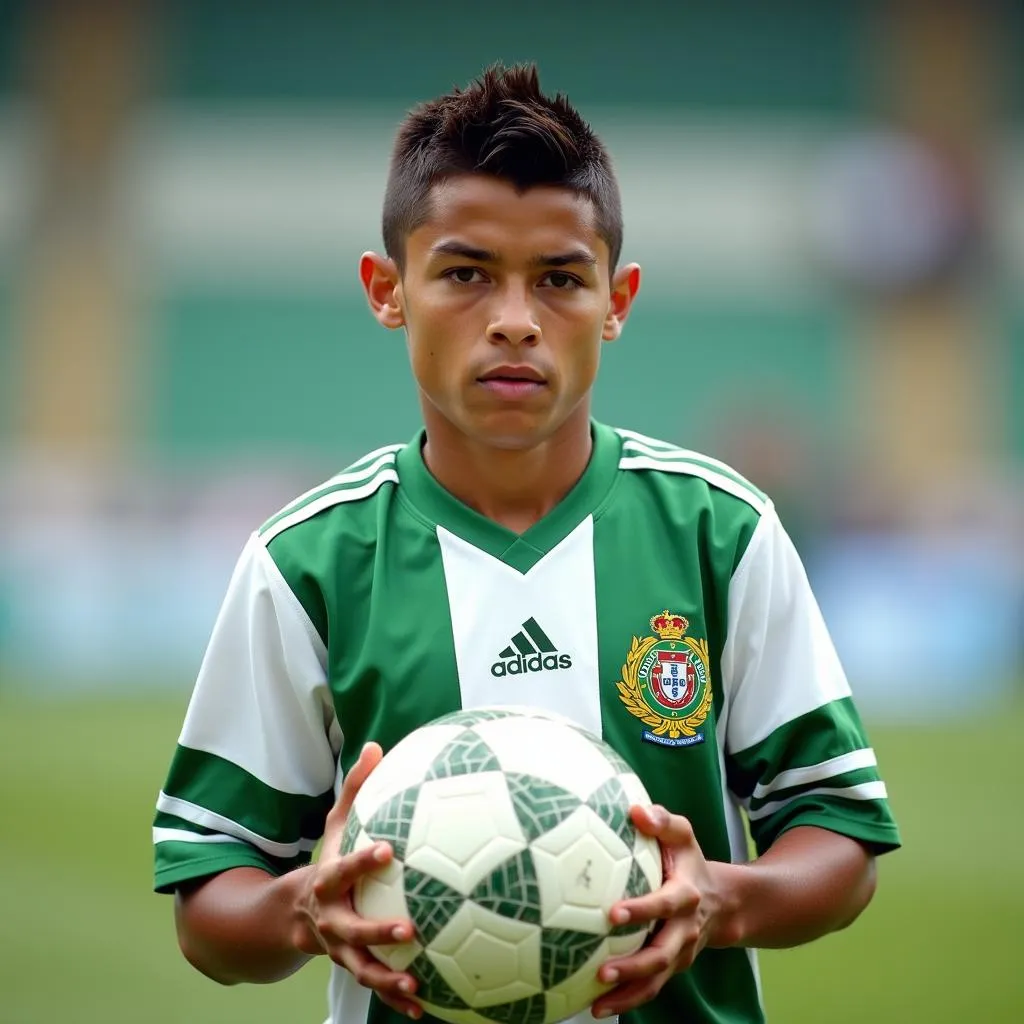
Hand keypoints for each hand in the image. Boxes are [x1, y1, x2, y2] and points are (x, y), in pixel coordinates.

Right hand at [293, 742, 421, 1018]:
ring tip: (416, 984)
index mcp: (327, 882)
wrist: (289, 916)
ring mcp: (339, 950)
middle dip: (376, 932)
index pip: (343, 869)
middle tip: (409, 929)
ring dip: (387, 981)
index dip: (361, 861)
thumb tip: (375, 745)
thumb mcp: (334, 825)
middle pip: (350, 930)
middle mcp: (330, 920)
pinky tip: (425, 1008)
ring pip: (360, 970)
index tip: (387, 850)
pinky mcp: (353, 967)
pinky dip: (395, 1000)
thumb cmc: (326, 860)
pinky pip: (375, 987)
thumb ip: (355, 790)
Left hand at [591, 804, 724, 1018]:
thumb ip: (662, 821)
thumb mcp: (683, 834)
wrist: (722, 901)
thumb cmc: (688, 861)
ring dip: (629, 991)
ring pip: (657, 978)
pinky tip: (597, 1007)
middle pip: (662, 952)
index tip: (613, 914)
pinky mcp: (672, 967)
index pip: (665, 904)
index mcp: (687, 894)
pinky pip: (651, 988)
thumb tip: (635, 811)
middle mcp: (686, 929)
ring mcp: (681, 953)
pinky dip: (627, 1001)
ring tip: (598, 998)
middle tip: (602, 967)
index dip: (642, 910)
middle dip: (634, 964)